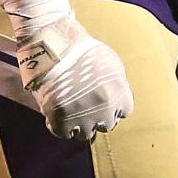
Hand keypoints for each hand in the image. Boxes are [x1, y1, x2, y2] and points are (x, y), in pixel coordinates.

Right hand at [16, 13, 133, 142]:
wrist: (53, 44)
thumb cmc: (81, 49)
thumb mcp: (110, 61)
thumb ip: (117, 84)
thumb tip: (117, 102)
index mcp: (118, 91)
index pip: (124, 111)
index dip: (114, 106)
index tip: (104, 100)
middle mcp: (105, 108)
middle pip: (107, 124)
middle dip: (98, 116)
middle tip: (86, 104)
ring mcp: (83, 117)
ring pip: (86, 133)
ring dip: (80, 123)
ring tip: (71, 107)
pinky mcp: (61, 122)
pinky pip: (64, 133)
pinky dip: (60, 125)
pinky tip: (57, 110)